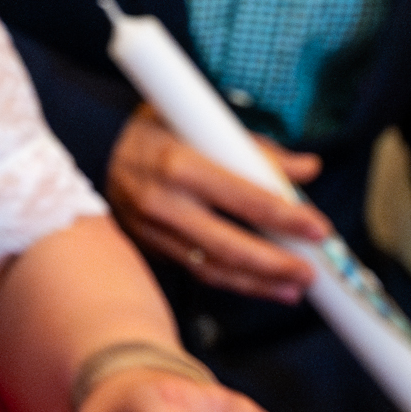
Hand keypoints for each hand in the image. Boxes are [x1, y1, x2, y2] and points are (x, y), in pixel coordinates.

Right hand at [104, 106, 328, 302]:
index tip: (319, 230)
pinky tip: (257, 284)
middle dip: (275, 264)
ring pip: (211, 267)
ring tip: (292, 290)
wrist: (91, 143)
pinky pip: (193, 269)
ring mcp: (151, 229)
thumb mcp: (200, 122)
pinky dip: (229, 280)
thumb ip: (254, 148)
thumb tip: (306, 169)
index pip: (244, 197)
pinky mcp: (146, 245)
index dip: (286, 217)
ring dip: (256, 283)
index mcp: (179, 163)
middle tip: (310, 273)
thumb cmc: (153, 128)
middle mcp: (163, 202)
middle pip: (228, 245)